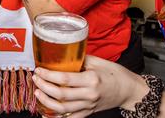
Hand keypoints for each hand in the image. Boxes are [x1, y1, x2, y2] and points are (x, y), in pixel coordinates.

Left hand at [32, 55, 147, 117]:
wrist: (128, 90)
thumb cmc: (115, 74)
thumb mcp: (98, 62)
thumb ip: (80, 59)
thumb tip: (63, 53)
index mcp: (91, 79)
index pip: (65, 79)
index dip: (48, 75)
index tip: (39, 70)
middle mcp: (89, 94)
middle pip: (60, 94)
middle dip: (44, 87)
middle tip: (35, 79)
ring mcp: (88, 106)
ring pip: (62, 108)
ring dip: (46, 101)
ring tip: (37, 93)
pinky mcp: (88, 113)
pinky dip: (56, 117)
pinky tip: (46, 112)